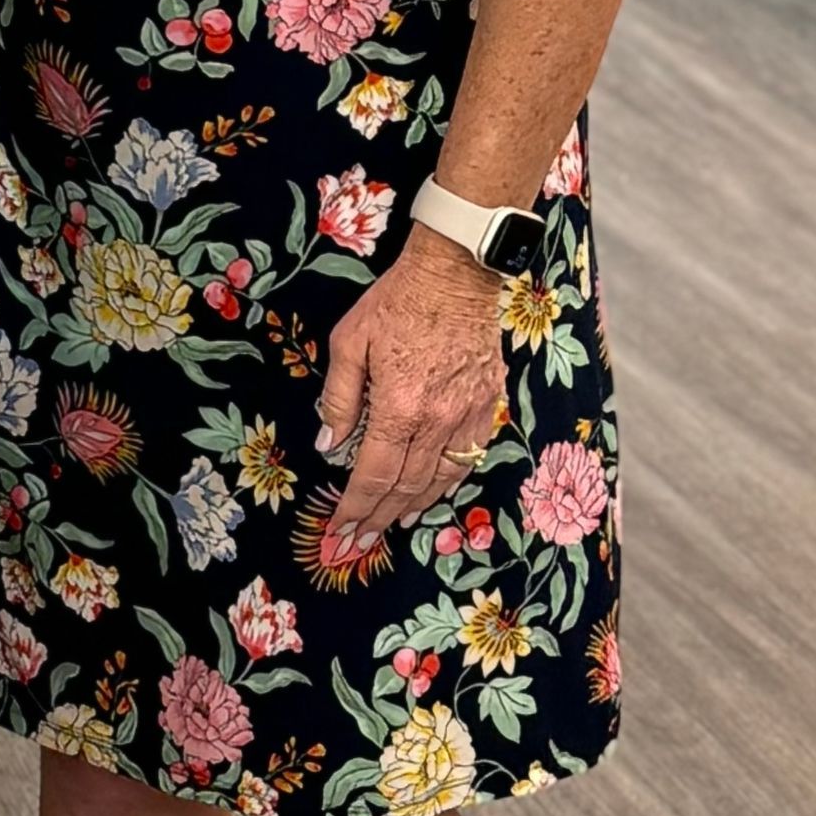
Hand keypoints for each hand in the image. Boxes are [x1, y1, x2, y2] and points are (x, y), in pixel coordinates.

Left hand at [317, 227, 506, 554]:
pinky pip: (468, 456)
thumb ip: (338, 400)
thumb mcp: (349, 343)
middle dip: (379, 519)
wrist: (456, 273)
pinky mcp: (487, 404)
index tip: (340, 530)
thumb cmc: (396, 302)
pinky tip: (433, 488)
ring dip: (415, 506)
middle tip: (359, 542)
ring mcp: (467, 414)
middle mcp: (437, 420)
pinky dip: (448, 480)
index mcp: (399, 407)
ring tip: (394, 522)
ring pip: (441, 478)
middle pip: (406, 486)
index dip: (355, 508)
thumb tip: (328, 445)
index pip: (373, 474)